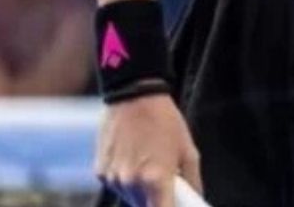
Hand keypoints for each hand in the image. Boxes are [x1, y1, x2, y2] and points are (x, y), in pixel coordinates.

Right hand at [96, 92, 202, 206]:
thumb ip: (192, 181)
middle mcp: (131, 183)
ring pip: (130, 199)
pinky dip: (125, 180)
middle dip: (157, 200)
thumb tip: (193, 200)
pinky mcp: (100, 172)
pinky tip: (132, 158)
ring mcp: (113, 179)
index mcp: (156, 180)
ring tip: (148, 162)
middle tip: (165, 181)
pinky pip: (116, 186)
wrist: (134, 97)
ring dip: (140, 191)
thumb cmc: (165, 122)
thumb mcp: (188, 151)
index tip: (176, 204)